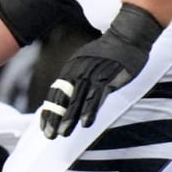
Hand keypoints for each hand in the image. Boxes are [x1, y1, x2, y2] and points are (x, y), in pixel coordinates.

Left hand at [39, 4, 163, 138]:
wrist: (127, 35)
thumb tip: (67, 96)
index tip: (45, 128)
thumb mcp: (86, 62)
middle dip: (56, 118)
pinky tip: (86, 122)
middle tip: (50, 135)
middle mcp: (79, 71)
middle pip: (64, 98)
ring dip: (70, 116)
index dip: (49, 112)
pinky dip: (90, 109)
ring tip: (64, 132)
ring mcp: (94, 74)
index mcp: (71, 69)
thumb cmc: (108, 52)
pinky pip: (98, 95)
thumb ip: (76, 78)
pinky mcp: (109, 76)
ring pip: (78, 98)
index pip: (56, 94)